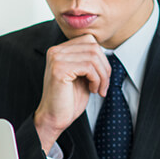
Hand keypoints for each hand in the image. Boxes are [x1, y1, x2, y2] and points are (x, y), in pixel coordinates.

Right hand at [33, 34, 110, 151]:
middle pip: (93, 47)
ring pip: (93, 57)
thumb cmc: (69, 99)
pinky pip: (89, 67)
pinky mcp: (59, 69)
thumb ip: (90, 60)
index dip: (101, 58)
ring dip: (102, 75)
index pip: (89, 40)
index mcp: (60, 50)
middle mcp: (56, 51)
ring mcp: (56, 59)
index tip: (102, 76)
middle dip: (105, 67)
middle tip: (103, 85)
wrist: (54, 118)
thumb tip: (104, 50)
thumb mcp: (83, 75)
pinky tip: (92, 90)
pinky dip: (96, 79)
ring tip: (99, 89)